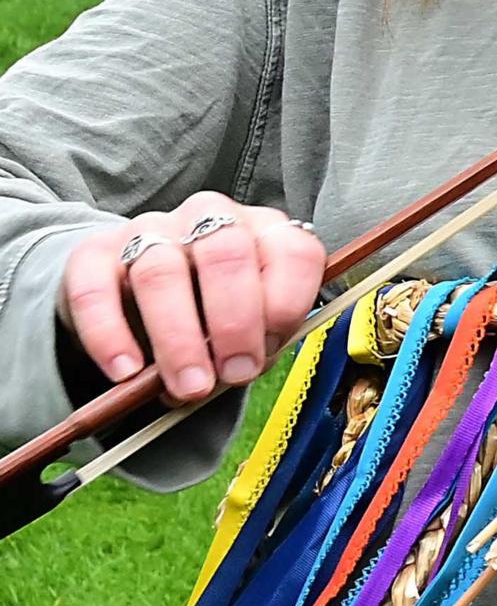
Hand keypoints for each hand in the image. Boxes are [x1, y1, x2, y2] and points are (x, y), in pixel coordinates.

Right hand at [62, 194, 324, 402]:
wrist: (133, 292)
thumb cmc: (208, 311)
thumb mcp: (246, 322)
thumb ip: (257, 338)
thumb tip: (245, 368)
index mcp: (264, 229)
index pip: (293, 252)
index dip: (285, 305)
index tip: (269, 353)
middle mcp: (210, 218)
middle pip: (226, 255)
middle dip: (234, 324)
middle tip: (231, 376)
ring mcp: (150, 230)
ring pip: (161, 272)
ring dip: (178, 339)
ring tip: (186, 387)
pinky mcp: (94, 253)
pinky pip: (94, 290)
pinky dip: (109, 336)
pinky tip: (125, 371)